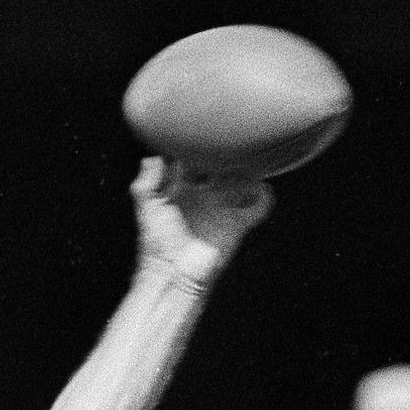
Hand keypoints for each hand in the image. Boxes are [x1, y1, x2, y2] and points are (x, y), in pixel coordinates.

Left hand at [130, 156, 271, 282]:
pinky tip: (262, 189)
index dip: (195, 148)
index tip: (200, 136)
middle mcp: (204, 196)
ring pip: (242, 182)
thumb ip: (146, 183)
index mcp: (181, 190)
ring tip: (251, 162)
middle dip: (227, 155)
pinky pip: (257, 207)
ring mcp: (222, 209)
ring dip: (249, 173)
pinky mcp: (237, 224)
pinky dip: (264, 197)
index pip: (192, 161)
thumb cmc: (157, 244)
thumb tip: (154, 158)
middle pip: (221, 167)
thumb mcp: (147, 209)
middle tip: (232, 143)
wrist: (174, 274)